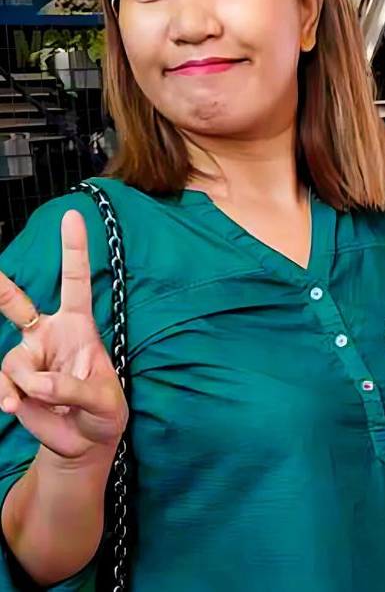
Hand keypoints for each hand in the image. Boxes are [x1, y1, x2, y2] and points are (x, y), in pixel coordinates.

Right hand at [0, 211, 126, 460]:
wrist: (85, 441)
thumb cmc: (103, 412)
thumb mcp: (103, 400)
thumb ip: (73, 389)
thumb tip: (36, 385)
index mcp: (80, 325)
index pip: (77, 281)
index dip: (74, 249)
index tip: (74, 215)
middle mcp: (49, 334)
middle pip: (18, 303)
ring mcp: (27, 357)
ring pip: (14, 360)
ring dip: (28, 383)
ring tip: (44, 400)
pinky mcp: (13, 381)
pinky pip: (2, 382)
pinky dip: (6, 395)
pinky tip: (14, 408)